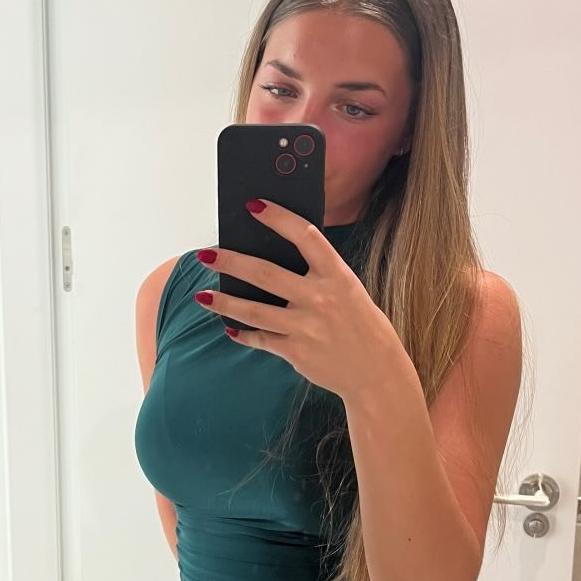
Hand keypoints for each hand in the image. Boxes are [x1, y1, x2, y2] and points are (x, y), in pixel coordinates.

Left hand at [193, 199, 403, 400]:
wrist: (378, 374)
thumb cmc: (361, 326)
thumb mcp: (349, 292)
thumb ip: (318, 276)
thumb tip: (274, 258)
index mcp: (338, 276)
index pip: (305, 236)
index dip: (278, 218)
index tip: (253, 205)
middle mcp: (320, 299)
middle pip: (264, 274)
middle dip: (230, 262)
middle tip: (205, 254)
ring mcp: (305, 327)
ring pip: (252, 311)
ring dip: (223, 301)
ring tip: (202, 295)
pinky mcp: (295, 352)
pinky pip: (260, 339)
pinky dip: (241, 333)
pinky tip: (228, 327)